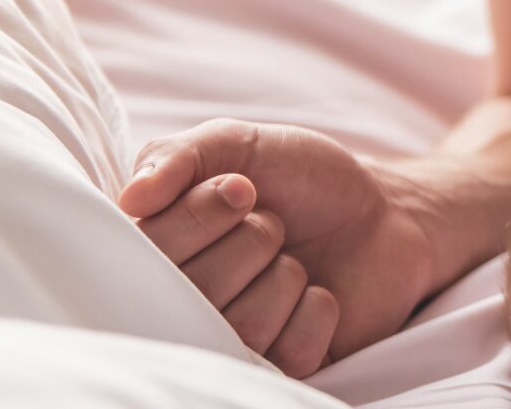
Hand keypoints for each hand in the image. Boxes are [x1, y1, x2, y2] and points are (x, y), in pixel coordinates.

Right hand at [120, 120, 441, 372]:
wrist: (380, 208)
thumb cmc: (299, 177)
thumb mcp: (238, 144)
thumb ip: (177, 156)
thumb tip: (131, 198)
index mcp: (158, 252)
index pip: (146, 254)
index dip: (201, 215)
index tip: (244, 188)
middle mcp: (183, 306)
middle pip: (194, 292)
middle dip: (253, 240)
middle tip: (274, 222)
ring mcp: (232, 342)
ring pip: (242, 327)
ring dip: (286, 275)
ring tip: (294, 258)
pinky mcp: (281, 367)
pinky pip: (289, 353)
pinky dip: (317, 310)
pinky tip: (321, 291)